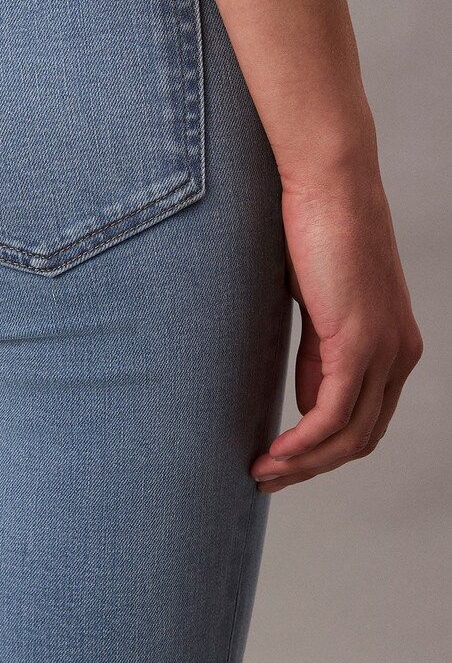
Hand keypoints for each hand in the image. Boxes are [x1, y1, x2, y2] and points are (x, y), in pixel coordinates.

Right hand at [250, 164, 422, 492]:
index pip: (364, 419)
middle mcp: (399, 354)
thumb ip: (319, 351)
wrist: (330, 184)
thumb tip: (308, 400)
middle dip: (312, 467)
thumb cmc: (315, 230)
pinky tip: (274, 453)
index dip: (322, 450)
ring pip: (350, 436)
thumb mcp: (317, 305)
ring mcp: (384, 350)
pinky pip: (333, 414)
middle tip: (266, 479)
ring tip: (262, 473)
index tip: (278, 460)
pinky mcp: (360, 342)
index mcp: (394, 345)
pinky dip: (303, 444)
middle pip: (362, 438)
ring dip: (303, 464)